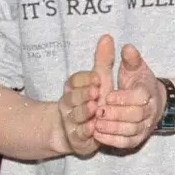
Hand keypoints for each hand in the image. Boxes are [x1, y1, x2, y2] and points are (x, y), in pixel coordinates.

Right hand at [56, 34, 111, 157]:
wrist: (79, 130)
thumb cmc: (93, 101)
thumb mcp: (99, 80)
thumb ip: (103, 60)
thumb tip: (107, 36)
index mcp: (72, 88)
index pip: (74, 81)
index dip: (84, 80)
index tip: (96, 78)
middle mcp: (67, 104)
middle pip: (72, 97)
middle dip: (83, 94)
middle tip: (95, 91)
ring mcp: (69, 121)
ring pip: (74, 115)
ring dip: (84, 111)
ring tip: (94, 107)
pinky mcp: (75, 138)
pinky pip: (78, 134)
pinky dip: (84, 131)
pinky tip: (93, 127)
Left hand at [94, 41, 161, 150]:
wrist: (151, 104)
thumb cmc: (138, 84)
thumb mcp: (135, 68)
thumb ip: (130, 59)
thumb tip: (126, 48)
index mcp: (148, 93)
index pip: (139, 97)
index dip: (123, 98)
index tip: (107, 96)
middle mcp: (149, 111)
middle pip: (135, 116)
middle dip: (115, 114)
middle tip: (98, 111)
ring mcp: (145, 127)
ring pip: (130, 131)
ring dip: (112, 128)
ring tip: (95, 123)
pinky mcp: (138, 140)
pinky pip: (126, 143)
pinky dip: (112, 140)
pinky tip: (98, 134)